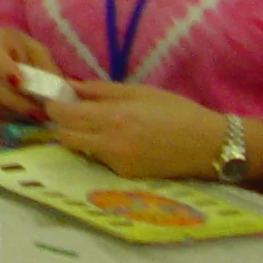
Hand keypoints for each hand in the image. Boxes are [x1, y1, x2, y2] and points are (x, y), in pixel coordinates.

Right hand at [0, 27, 59, 119]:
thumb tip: (57, 93)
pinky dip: (6, 118)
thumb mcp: (35, 50)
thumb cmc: (18, 49)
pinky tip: (22, 117)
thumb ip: (45, 68)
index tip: (21, 82)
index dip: (6, 70)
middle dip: (16, 101)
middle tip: (39, 112)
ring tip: (35, 116)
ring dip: (13, 113)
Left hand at [46, 79, 230, 180]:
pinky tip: (116, 140)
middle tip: (70, 112)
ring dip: (77, 137)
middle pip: (63, 136)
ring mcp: (116, 163)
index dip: (53, 105)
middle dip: (60, 123)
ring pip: (79, 149)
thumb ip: (100, 90)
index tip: (56, 98)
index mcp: (113, 117)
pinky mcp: (124, 176)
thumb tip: (69, 86)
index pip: (63, 115)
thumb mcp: (139, 91)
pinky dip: (98, 149)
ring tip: (93, 125)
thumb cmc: (177, 111)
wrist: (209, 146)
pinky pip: (99, 160)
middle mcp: (109, 143)